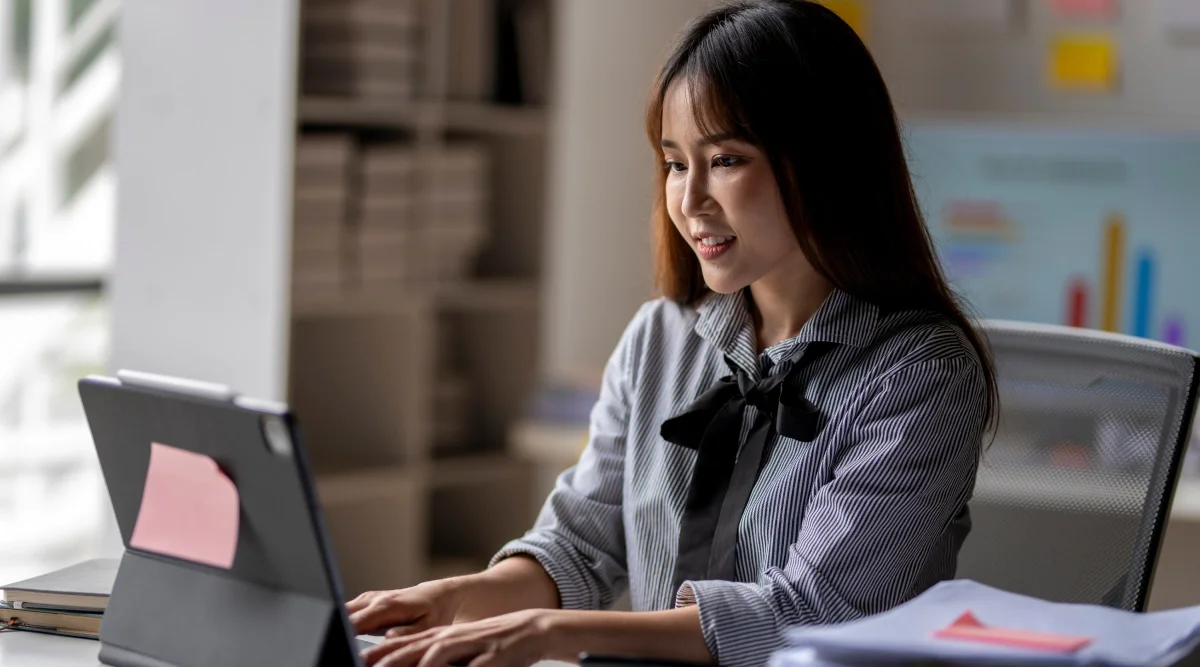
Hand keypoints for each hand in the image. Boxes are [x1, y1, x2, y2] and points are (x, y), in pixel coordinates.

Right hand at [347, 578, 466, 636]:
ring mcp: (368, 599)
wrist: (440, 596)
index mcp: (386, 606)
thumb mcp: (427, 626)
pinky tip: (344, 637)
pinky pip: (347, 613)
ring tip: (342, 642)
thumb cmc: (435, 612)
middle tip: (339, 646)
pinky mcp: (366, 603)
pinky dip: (343, 624)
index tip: (340, 646)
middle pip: (342, 615)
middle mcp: (373, 600)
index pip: (353, 621)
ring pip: (342, 612)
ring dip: (338, 625)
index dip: (342, 634)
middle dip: (336, 630)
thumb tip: (388, 637)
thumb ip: (407, 633)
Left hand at [360, 609, 559, 666]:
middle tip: (359, 664)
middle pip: (409, 648)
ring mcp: (466, 644)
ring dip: (404, 661)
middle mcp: (449, 638)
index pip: (403, 645)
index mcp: (441, 638)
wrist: (532, 630)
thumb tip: (418, 664)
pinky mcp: (485, 654)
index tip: (357, 661)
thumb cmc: (495, 646)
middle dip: (382, 658)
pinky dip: (440, 665)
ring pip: (430, 653)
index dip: (379, 654)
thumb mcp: (463, 652)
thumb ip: (439, 659)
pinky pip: (461, 662)